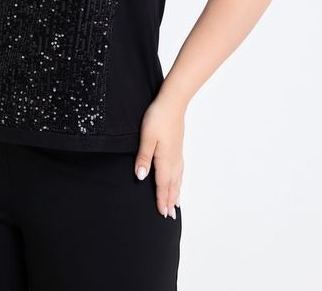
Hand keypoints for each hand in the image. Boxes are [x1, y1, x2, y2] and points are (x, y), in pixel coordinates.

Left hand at [135, 95, 184, 217]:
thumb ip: (143, 157)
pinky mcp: (178, 147)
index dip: (162, 200)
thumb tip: (141, 177)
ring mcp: (177, 153)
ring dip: (176, 192)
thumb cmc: (158, 117)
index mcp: (164, 159)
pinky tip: (178, 179)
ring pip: (178, 178)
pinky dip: (179, 180)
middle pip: (172, 185)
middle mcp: (173, 160)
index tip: (162, 215)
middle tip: (170, 217)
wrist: (173, 103)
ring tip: (176, 205)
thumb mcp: (146, 137)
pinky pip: (180, 170)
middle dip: (170, 201)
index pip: (162, 184)